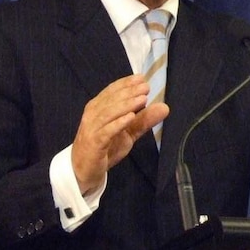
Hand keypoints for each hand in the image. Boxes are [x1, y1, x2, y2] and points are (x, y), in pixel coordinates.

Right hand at [71, 74, 168, 193]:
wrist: (84, 170)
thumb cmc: (105, 148)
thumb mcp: (128, 133)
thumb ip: (144, 120)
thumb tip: (165, 107)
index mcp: (99, 107)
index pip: (112, 91)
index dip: (126, 83)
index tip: (142, 78)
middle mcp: (93, 114)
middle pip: (111, 100)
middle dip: (129, 92)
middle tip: (146, 87)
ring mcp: (92, 128)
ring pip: (109, 113)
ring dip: (126, 105)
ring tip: (142, 99)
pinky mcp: (94, 143)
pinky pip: (106, 131)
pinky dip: (118, 123)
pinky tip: (130, 118)